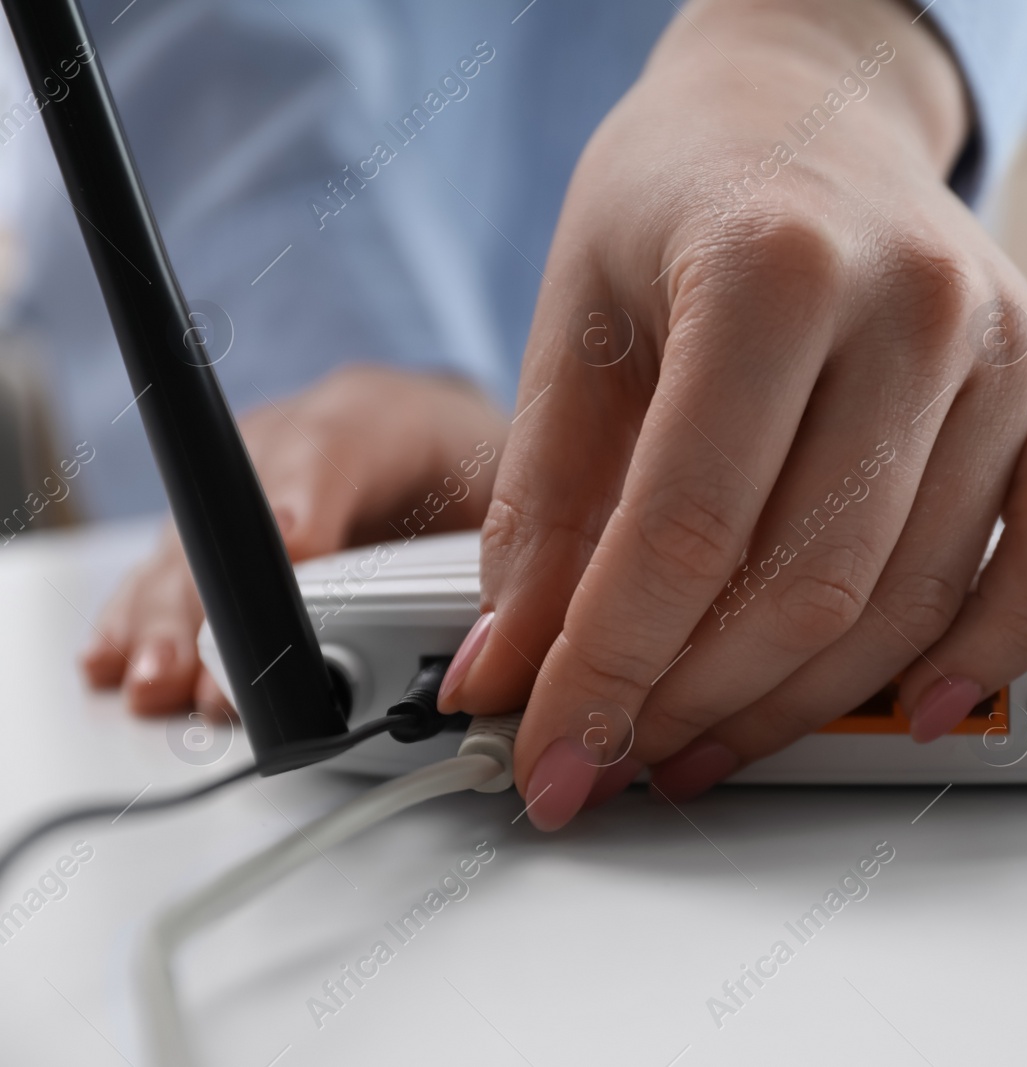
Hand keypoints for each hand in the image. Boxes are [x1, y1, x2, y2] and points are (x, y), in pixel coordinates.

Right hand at [81, 365, 507, 714]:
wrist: (451, 448)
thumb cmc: (482, 473)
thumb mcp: (517, 498)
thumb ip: (508, 560)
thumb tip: (505, 648)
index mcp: (379, 417)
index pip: (335, 449)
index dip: (307, 504)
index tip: (294, 552)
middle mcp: (294, 437)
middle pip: (241, 510)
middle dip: (220, 595)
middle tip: (207, 669)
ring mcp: (243, 480)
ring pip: (192, 543)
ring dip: (169, 620)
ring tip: (152, 683)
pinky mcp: (219, 525)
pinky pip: (172, 568)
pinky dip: (144, 620)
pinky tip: (115, 662)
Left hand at [438, 0, 1026, 827]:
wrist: (808, 112)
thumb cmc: (689, 198)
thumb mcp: (578, 327)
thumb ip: (545, 511)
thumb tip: (512, 672)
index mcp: (774, 266)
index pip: (686, 528)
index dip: (607, 671)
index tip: (555, 754)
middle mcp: (912, 306)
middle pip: (805, 584)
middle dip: (693, 703)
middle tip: (621, 749)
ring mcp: (1001, 354)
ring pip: (910, 601)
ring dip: (800, 706)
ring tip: (709, 738)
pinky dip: (986, 656)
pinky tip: (911, 711)